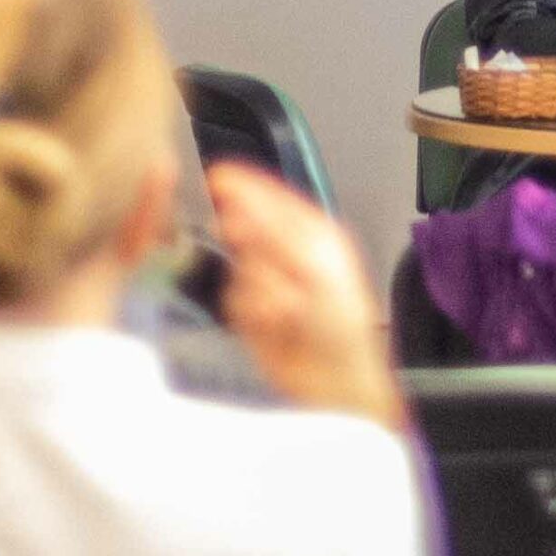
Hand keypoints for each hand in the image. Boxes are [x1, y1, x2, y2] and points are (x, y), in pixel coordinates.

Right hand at [206, 163, 405, 430]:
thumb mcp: (316, 268)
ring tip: (289, 311)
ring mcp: (266, 281)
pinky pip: (232, 298)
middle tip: (274, 271)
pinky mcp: (249, 311)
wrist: (332, 378)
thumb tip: (238, 208)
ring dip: (260, 291)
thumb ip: (275, 234)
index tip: (216, 177)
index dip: (243, 186)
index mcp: (313, 232)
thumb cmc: (339, 322)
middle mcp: (288, 251)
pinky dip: (252, 312)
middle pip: (246, 228)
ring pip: (238, 267)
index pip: (270, 196)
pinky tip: (275, 326)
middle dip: (254, 248)